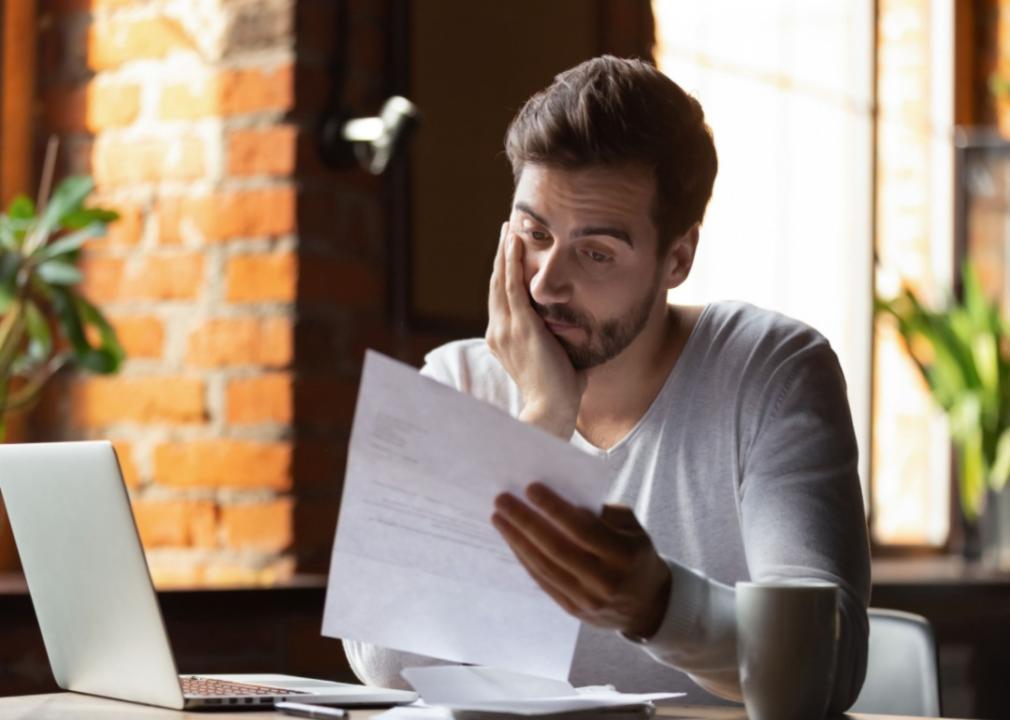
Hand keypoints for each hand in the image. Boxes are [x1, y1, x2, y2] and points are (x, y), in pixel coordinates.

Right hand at [485, 222, 585, 437]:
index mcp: (504, 339)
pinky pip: (512, 286)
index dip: (504, 274)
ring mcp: (506, 328)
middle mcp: (499, 331)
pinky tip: (514, 242)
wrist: (552, 410)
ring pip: (501, 280)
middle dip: (501, 255)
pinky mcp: (520, 326)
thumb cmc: (560, 392)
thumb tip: (580, 337)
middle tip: (506, 230)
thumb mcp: (558, 360)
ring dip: (505, 251)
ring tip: (508, 228)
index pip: (502, 299)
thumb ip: (562, 345)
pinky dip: (511, 262)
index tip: (509, 253)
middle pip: (496, 284)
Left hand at [492, 482, 671, 638]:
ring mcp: (588, 600)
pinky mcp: (574, 610)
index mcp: (625, 555)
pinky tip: (512, 540)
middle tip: (502, 500)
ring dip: (517, 540)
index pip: (583, 529)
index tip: (530, 488)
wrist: (648, 605)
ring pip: (544, 567)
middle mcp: (606, 581)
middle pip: (557, 548)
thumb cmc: (635, 553)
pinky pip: (543, 581)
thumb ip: (603, 512)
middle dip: (525, 522)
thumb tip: (562, 496)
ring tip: (499, 518)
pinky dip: (524, 559)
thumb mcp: (633, 528)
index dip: (555, 509)